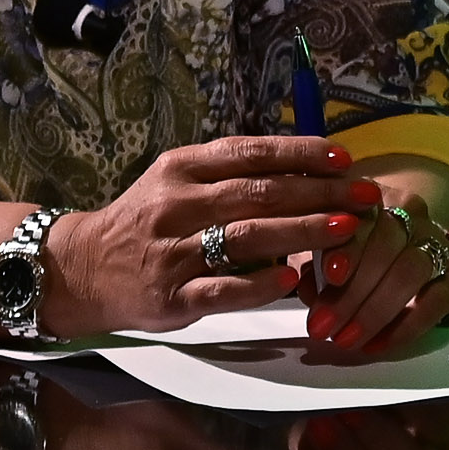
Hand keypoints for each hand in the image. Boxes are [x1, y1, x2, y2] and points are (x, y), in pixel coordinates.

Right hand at [42, 134, 367, 333]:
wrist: (83, 269)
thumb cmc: (147, 219)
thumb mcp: (178, 180)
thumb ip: (231, 173)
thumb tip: (307, 166)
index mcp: (183, 168)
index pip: (252, 152)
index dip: (302, 153)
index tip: (344, 158)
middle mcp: (178, 204)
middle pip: (260, 193)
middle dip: (321, 193)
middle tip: (366, 195)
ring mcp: (175, 252)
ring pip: (248, 237)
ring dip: (303, 233)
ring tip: (347, 229)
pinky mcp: (172, 296)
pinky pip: (223, 288)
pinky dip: (261, 284)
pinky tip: (294, 280)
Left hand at [298, 190, 448, 356]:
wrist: (402, 245)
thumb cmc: (347, 247)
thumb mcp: (322, 245)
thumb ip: (312, 260)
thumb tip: (310, 292)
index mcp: (371, 196)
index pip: (364, 215)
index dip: (349, 246)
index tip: (331, 276)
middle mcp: (410, 212)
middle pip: (388, 244)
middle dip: (353, 292)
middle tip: (323, 328)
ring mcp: (437, 240)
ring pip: (412, 270)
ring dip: (376, 311)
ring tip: (346, 340)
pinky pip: (438, 300)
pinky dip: (407, 326)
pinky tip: (377, 345)